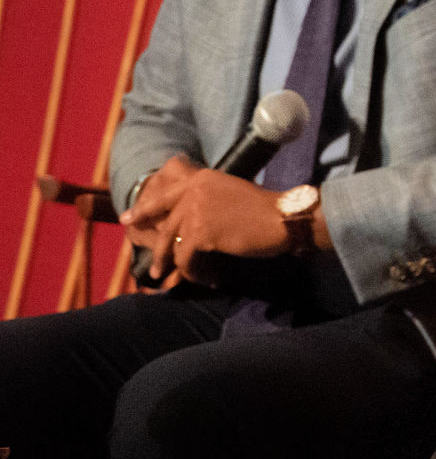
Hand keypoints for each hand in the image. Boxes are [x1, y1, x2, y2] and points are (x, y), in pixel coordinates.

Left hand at [120, 155, 296, 282]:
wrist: (283, 217)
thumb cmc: (264, 208)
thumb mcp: (230, 193)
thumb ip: (207, 199)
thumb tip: (189, 218)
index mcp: (200, 179)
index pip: (164, 195)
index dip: (144, 209)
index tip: (129, 219)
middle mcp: (193, 191)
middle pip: (163, 223)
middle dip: (153, 248)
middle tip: (151, 267)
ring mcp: (194, 212)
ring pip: (170, 244)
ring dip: (172, 265)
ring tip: (173, 279)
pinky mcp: (201, 233)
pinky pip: (186, 259)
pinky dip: (194, 273)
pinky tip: (206, 279)